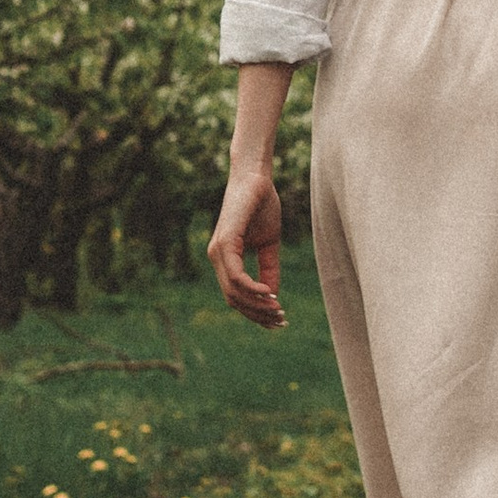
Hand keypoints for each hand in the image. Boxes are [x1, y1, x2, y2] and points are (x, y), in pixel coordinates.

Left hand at [208, 166, 283, 327]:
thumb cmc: (261, 205)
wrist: (256, 176)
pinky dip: (251, 288)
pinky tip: (269, 293)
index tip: (278, 320)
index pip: (236, 295)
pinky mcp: (225, 242)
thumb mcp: (269, 244)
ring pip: (233, 292)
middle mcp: (216, 258)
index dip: (255, 311)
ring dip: (256, 305)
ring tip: (278, 310)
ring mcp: (218, 251)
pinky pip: (235, 275)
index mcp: (225, 259)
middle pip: (234, 299)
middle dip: (257, 314)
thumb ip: (268, 268)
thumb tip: (271, 295)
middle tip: (281, 321)